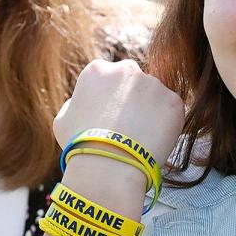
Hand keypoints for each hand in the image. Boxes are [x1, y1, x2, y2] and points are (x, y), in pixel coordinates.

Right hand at [54, 59, 184, 169]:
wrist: (108, 165)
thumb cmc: (80, 146)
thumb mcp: (63, 120)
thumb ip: (75, 103)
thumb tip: (82, 102)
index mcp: (98, 70)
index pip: (108, 79)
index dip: (109, 100)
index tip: (110, 118)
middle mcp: (127, 69)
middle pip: (133, 84)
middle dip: (132, 101)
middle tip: (129, 129)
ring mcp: (153, 84)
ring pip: (154, 97)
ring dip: (150, 113)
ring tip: (140, 140)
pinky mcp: (173, 101)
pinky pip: (171, 112)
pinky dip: (166, 125)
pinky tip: (153, 142)